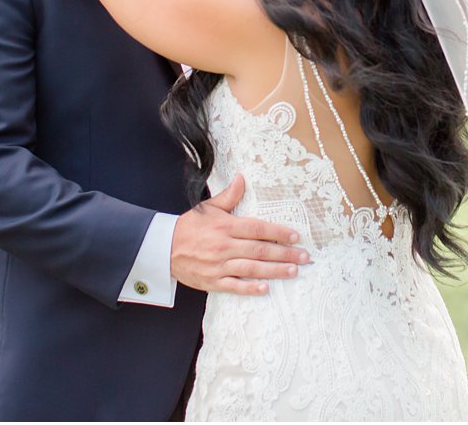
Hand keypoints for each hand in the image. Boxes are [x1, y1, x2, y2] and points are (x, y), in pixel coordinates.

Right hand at [171, 173, 308, 295]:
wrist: (162, 248)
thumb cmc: (189, 226)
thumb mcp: (208, 207)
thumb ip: (229, 196)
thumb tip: (242, 178)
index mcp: (225, 226)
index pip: (258, 229)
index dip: (278, 232)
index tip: (296, 236)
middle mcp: (224, 246)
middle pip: (260, 250)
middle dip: (285, 253)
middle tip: (305, 256)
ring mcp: (218, 265)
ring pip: (252, 269)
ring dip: (274, 270)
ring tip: (293, 271)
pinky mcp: (212, 281)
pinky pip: (234, 286)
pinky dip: (250, 288)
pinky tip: (266, 288)